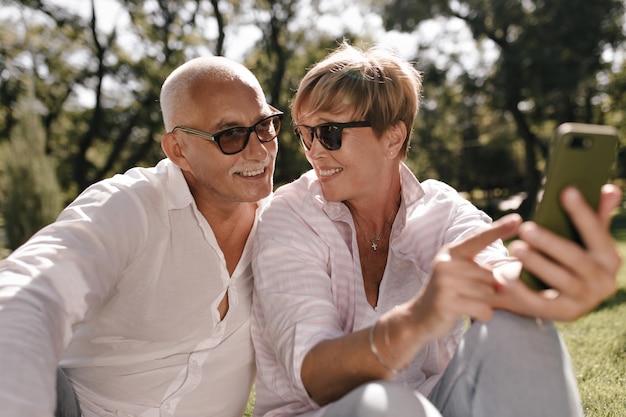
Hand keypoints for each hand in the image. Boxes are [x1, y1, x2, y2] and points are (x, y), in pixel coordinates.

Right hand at [406, 214, 521, 340]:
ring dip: (486, 303)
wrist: (418, 317)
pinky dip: (483, 315)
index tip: (518, 219)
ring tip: (467, 303)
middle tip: (469, 295)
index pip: (479, 238)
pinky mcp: (448, 302)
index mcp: (452, 252)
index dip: (499, 229)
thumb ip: (484, 269)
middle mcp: (447, 263)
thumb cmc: (448, 294)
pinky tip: (468, 314)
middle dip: (489, 290)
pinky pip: (484, 309)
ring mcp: (446, 282)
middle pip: (491, 276)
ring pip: (489, 294)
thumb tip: (515, 270)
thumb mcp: (460, 274)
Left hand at [496, 184, 622, 320]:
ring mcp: (583, 300)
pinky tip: (504, 278)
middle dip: (550, 242)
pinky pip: (540, 303)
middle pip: (575, 258)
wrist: (566, 298)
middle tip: (526, 227)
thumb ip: (597, 216)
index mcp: (610, 259)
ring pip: (559, 279)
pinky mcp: (562, 314)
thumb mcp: (586, 240)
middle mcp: (602, 281)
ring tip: (516, 248)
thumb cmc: (574, 258)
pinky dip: (522, 291)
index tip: (566, 190)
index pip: (597, 233)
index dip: (583, 212)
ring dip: (537, 263)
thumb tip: (610, 188)